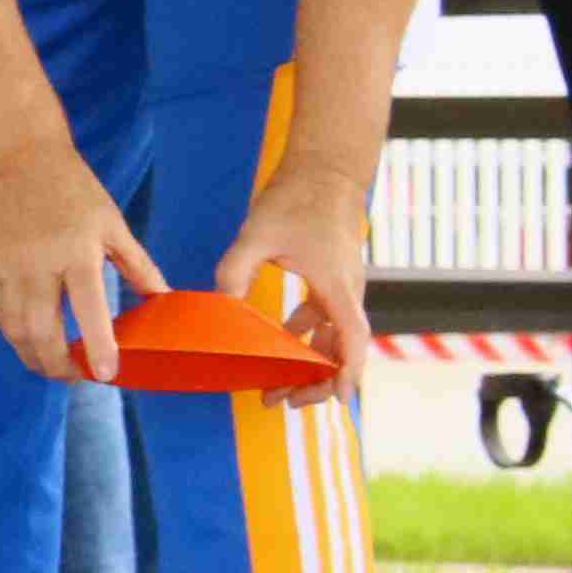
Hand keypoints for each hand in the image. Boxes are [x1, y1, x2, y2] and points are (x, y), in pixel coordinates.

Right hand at [0, 140, 166, 383]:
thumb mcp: (113, 224)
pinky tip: (33, 343)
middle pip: (41, 332)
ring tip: (56, 368)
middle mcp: (38, 267)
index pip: (87, 309)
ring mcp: (8, 271)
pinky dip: (17, 336)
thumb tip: (164, 299)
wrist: (17, 163)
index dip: (97, 346)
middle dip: (59, 365)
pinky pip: (1, 316)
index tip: (107, 374)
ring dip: (35, 357)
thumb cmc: (73, 191)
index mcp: (76, 253)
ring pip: (16, 331)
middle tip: (79, 377)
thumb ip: (137, 266)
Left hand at [214, 164, 374, 400]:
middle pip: (343, 349)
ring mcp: (341, 286)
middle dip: (318, 381)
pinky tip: (279, 345)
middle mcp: (346, 291)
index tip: (339, 399)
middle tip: (283, 402)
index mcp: (336, 285)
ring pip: (333, 337)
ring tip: (277, 388)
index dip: (348, 372)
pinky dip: (304, 337)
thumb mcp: (256, 233)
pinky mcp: (331, 279)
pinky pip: (323, 318)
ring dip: (309, 364)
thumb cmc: (296, 198)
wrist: (325, 169)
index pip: (352, 339)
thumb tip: (219, 306)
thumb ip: (235, 269)